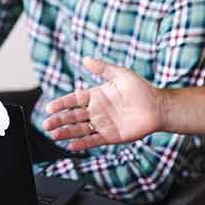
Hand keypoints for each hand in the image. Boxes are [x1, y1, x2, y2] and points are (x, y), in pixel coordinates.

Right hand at [41, 57, 165, 149]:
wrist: (158, 107)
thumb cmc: (142, 89)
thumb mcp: (120, 74)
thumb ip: (102, 68)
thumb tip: (86, 59)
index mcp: (96, 95)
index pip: (74, 100)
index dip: (62, 103)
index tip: (49, 107)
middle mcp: (97, 111)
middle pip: (73, 116)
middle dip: (59, 120)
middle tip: (46, 124)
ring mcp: (103, 124)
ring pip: (80, 129)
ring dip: (67, 132)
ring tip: (54, 135)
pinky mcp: (111, 136)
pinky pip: (94, 140)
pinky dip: (82, 143)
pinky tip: (71, 145)